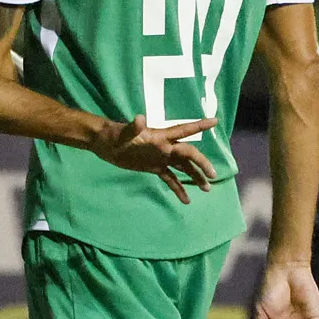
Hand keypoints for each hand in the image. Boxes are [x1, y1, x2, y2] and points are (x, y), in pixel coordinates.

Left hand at [91, 115, 217, 203]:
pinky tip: (186, 200)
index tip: (215, 121)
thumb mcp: (123, 133)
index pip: (184, 130)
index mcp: (161, 137)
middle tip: (213, 175)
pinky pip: (170, 179)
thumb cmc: (113, 135)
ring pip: (183, 167)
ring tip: (206, 189)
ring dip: (195, 177)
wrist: (104, 144)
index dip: (199, 125)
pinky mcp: (154, 168)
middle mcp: (165, 147)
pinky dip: (178, 188)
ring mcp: (161, 158)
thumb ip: (133, 128)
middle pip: (188, 155)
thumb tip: (140, 118)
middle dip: (202, 164)